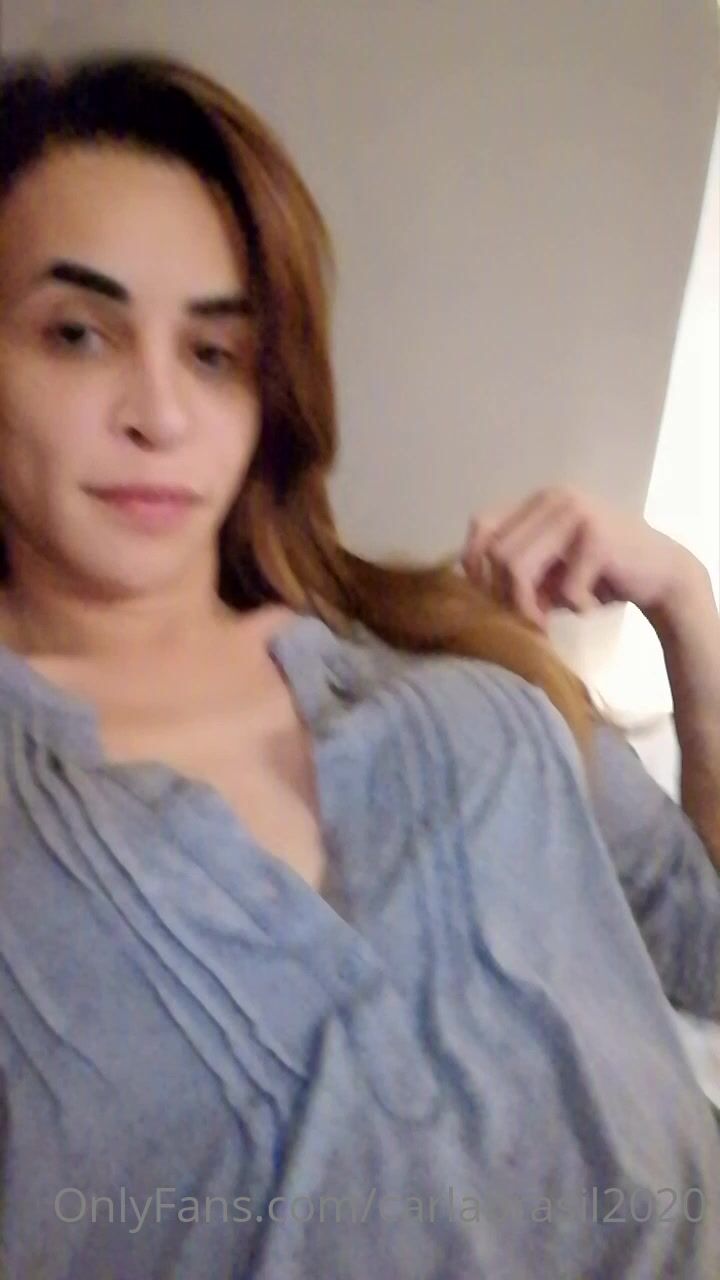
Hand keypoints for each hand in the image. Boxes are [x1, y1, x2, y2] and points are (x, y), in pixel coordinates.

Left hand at [459, 485, 703, 632]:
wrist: (665, 575)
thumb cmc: (602, 577)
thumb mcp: (551, 574)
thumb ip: (517, 575)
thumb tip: (475, 592)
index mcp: (538, 502)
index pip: (482, 525)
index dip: (474, 564)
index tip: (490, 597)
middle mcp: (554, 498)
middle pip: (496, 552)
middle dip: (504, 596)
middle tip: (529, 618)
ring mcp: (576, 513)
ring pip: (518, 567)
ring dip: (529, 606)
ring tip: (548, 619)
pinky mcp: (597, 537)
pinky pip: (564, 588)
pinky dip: (575, 608)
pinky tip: (592, 605)